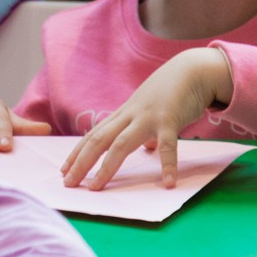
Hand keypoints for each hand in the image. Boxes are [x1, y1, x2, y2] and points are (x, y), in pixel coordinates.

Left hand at [61, 48, 230, 189]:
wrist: (193, 69)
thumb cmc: (171, 92)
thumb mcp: (150, 111)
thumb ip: (146, 130)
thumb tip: (149, 149)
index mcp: (124, 115)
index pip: (94, 135)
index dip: (77, 152)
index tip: (64, 170)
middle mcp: (130, 116)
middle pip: (99, 140)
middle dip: (81, 162)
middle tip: (68, 183)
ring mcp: (148, 117)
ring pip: (121, 144)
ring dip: (107, 167)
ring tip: (96, 187)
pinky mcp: (170, 119)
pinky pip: (168, 146)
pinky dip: (168, 165)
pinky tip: (168, 183)